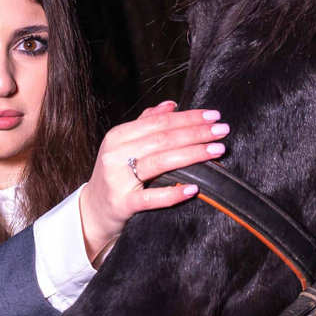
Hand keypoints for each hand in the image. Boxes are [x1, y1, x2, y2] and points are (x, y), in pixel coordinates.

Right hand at [79, 100, 227, 261]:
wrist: (92, 211)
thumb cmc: (114, 176)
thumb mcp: (124, 146)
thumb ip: (146, 124)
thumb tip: (171, 104)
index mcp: (118, 136)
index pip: (160, 122)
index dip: (188, 117)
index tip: (214, 116)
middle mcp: (116, 154)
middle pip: (163, 139)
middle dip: (196, 133)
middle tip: (222, 131)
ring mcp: (118, 179)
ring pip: (160, 162)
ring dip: (192, 154)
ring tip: (217, 150)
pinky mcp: (123, 204)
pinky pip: (151, 198)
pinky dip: (173, 193)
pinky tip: (194, 189)